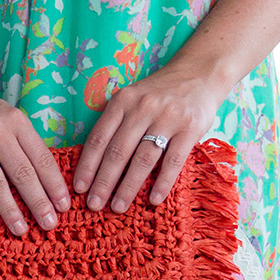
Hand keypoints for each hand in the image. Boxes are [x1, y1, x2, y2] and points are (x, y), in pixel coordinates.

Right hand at [0, 79, 69, 236]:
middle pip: (22, 172)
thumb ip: (24, 143)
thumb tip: (47, 182)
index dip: (54, 184)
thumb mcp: (8, 118)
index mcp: (16, 121)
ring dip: (10, 210)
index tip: (64, 206)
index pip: (41, 157)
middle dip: (38, 202)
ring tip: (21, 230)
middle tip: (49, 224)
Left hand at [73, 67, 224, 212]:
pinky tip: (153, 200)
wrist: (200, 72)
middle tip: (94, 205)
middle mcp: (143, 107)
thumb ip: (115, 123)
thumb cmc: (158, 94)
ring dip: (128, 187)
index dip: (87, 165)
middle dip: (103, 183)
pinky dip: (162, 183)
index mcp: (123, 101)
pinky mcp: (190, 128)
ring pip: (142, 159)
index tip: (79, 188)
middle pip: (118, 152)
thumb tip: (93, 163)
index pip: (99, 138)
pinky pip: (173, 161)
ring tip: (118, 207)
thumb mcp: (132, 98)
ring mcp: (168, 117)